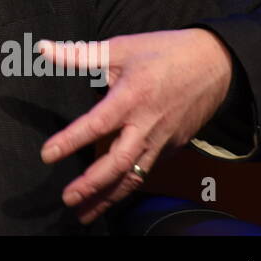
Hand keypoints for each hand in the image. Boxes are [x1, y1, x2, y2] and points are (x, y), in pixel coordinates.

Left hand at [37, 28, 233, 224]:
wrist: (216, 64)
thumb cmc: (166, 52)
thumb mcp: (120, 47)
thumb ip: (79, 54)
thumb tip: (43, 48)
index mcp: (132, 98)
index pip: (96, 124)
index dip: (70, 141)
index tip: (48, 155)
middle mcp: (147, 124)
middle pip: (119, 163)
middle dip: (92, 185)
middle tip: (68, 199)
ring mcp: (162, 139)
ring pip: (134, 175)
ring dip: (109, 196)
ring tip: (85, 213)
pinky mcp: (172, 146)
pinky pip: (147, 169)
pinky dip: (129, 185)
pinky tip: (112, 195)